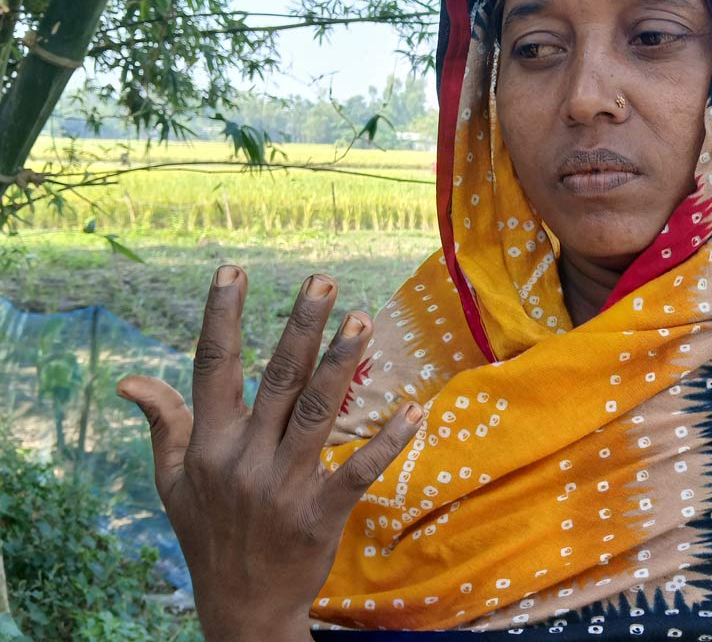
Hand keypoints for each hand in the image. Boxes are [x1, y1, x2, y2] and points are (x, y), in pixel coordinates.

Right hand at [118, 266, 422, 641]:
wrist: (241, 607)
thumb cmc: (208, 534)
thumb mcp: (172, 482)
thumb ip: (163, 424)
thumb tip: (131, 380)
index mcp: (208, 446)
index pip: (212, 369)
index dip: (221, 318)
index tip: (233, 272)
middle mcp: (243, 460)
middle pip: (277, 380)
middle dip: (300, 327)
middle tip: (322, 282)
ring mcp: (282, 488)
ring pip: (317, 414)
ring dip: (342, 365)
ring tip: (362, 322)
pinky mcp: (319, 514)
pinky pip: (357, 470)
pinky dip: (387, 441)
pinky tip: (412, 410)